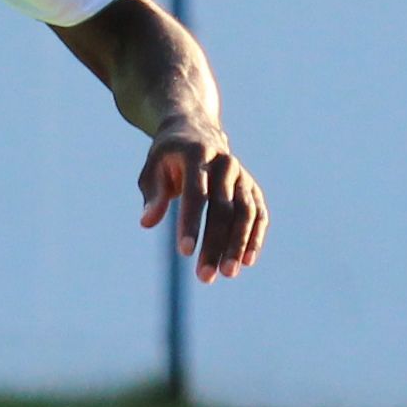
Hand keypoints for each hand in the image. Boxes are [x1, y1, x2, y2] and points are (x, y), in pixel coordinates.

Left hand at [138, 125, 266, 283]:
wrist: (196, 131)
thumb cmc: (168, 156)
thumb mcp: (153, 169)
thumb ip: (153, 195)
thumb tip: (147, 223)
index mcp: (196, 155)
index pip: (196, 194)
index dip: (190, 223)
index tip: (184, 252)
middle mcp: (224, 163)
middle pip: (223, 208)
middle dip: (214, 243)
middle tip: (204, 275)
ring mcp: (242, 175)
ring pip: (245, 213)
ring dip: (237, 245)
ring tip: (227, 273)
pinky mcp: (252, 187)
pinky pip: (259, 214)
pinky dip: (255, 237)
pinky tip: (248, 261)